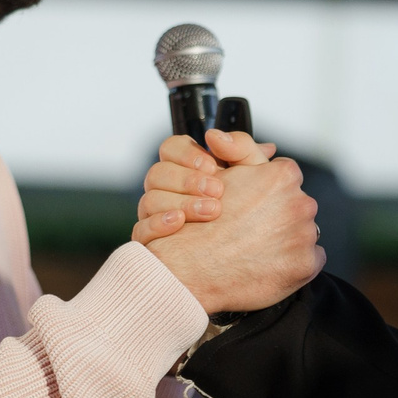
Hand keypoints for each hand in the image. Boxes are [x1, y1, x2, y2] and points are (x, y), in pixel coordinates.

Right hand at [133, 130, 274, 241]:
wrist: (247, 261)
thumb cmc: (249, 215)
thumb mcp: (256, 178)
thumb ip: (243, 150)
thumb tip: (218, 137)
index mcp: (186, 170)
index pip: (170, 149)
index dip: (186, 154)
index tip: (211, 166)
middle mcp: (167, 191)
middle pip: (157, 173)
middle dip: (187, 180)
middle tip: (218, 191)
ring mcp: (155, 216)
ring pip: (149, 199)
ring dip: (181, 202)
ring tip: (212, 212)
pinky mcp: (151, 242)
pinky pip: (140, 230)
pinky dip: (158, 224)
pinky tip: (180, 223)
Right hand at [141, 135, 321, 316]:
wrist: (193, 268)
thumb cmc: (203, 223)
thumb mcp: (221, 174)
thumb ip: (240, 149)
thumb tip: (254, 142)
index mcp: (283, 177)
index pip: (287, 177)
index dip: (267, 191)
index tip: (255, 203)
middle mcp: (300, 203)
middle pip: (296, 205)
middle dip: (279, 215)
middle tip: (252, 228)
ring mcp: (305, 235)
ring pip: (302, 232)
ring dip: (286, 238)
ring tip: (256, 248)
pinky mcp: (305, 264)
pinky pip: (309, 260)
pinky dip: (292, 262)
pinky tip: (267, 263)